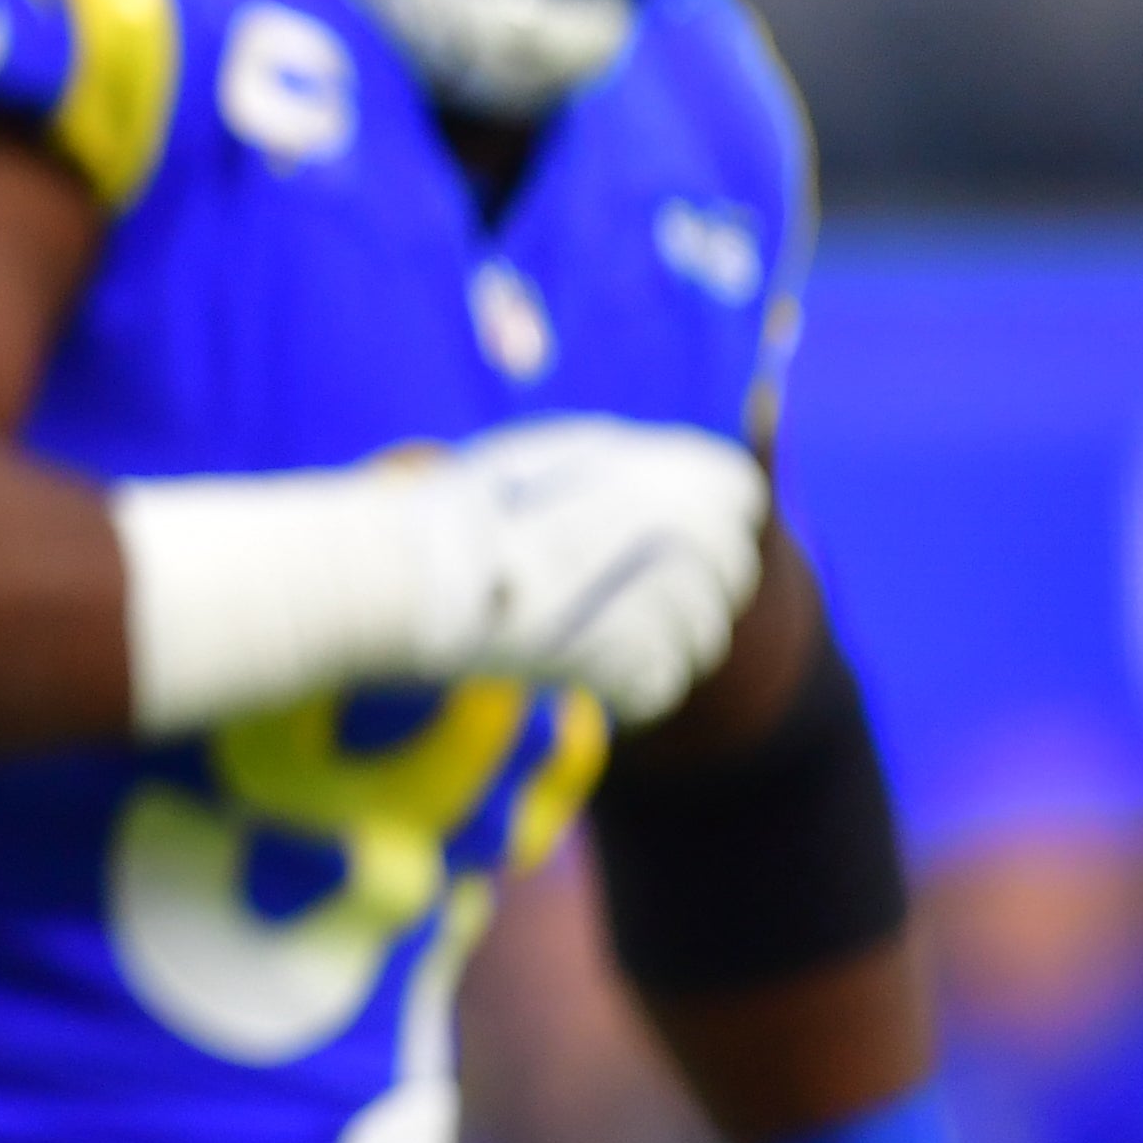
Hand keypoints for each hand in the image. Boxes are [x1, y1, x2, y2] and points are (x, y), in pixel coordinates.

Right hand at [436, 417, 766, 722]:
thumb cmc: (463, 507)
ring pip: (704, 639)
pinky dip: (629, 689)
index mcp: (658, 469)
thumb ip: (625, 463)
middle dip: (695, 592)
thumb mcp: (547, 453)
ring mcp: (650, 599)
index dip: (714, 518)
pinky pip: (661, 686)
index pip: (741, 494)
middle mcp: (671, 529)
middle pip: (731, 574)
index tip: (670, 540)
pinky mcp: (624, 664)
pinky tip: (588, 672)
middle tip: (628, 600)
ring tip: (601, 637)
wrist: (401, 573)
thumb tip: (677, 479)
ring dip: (662, 645)